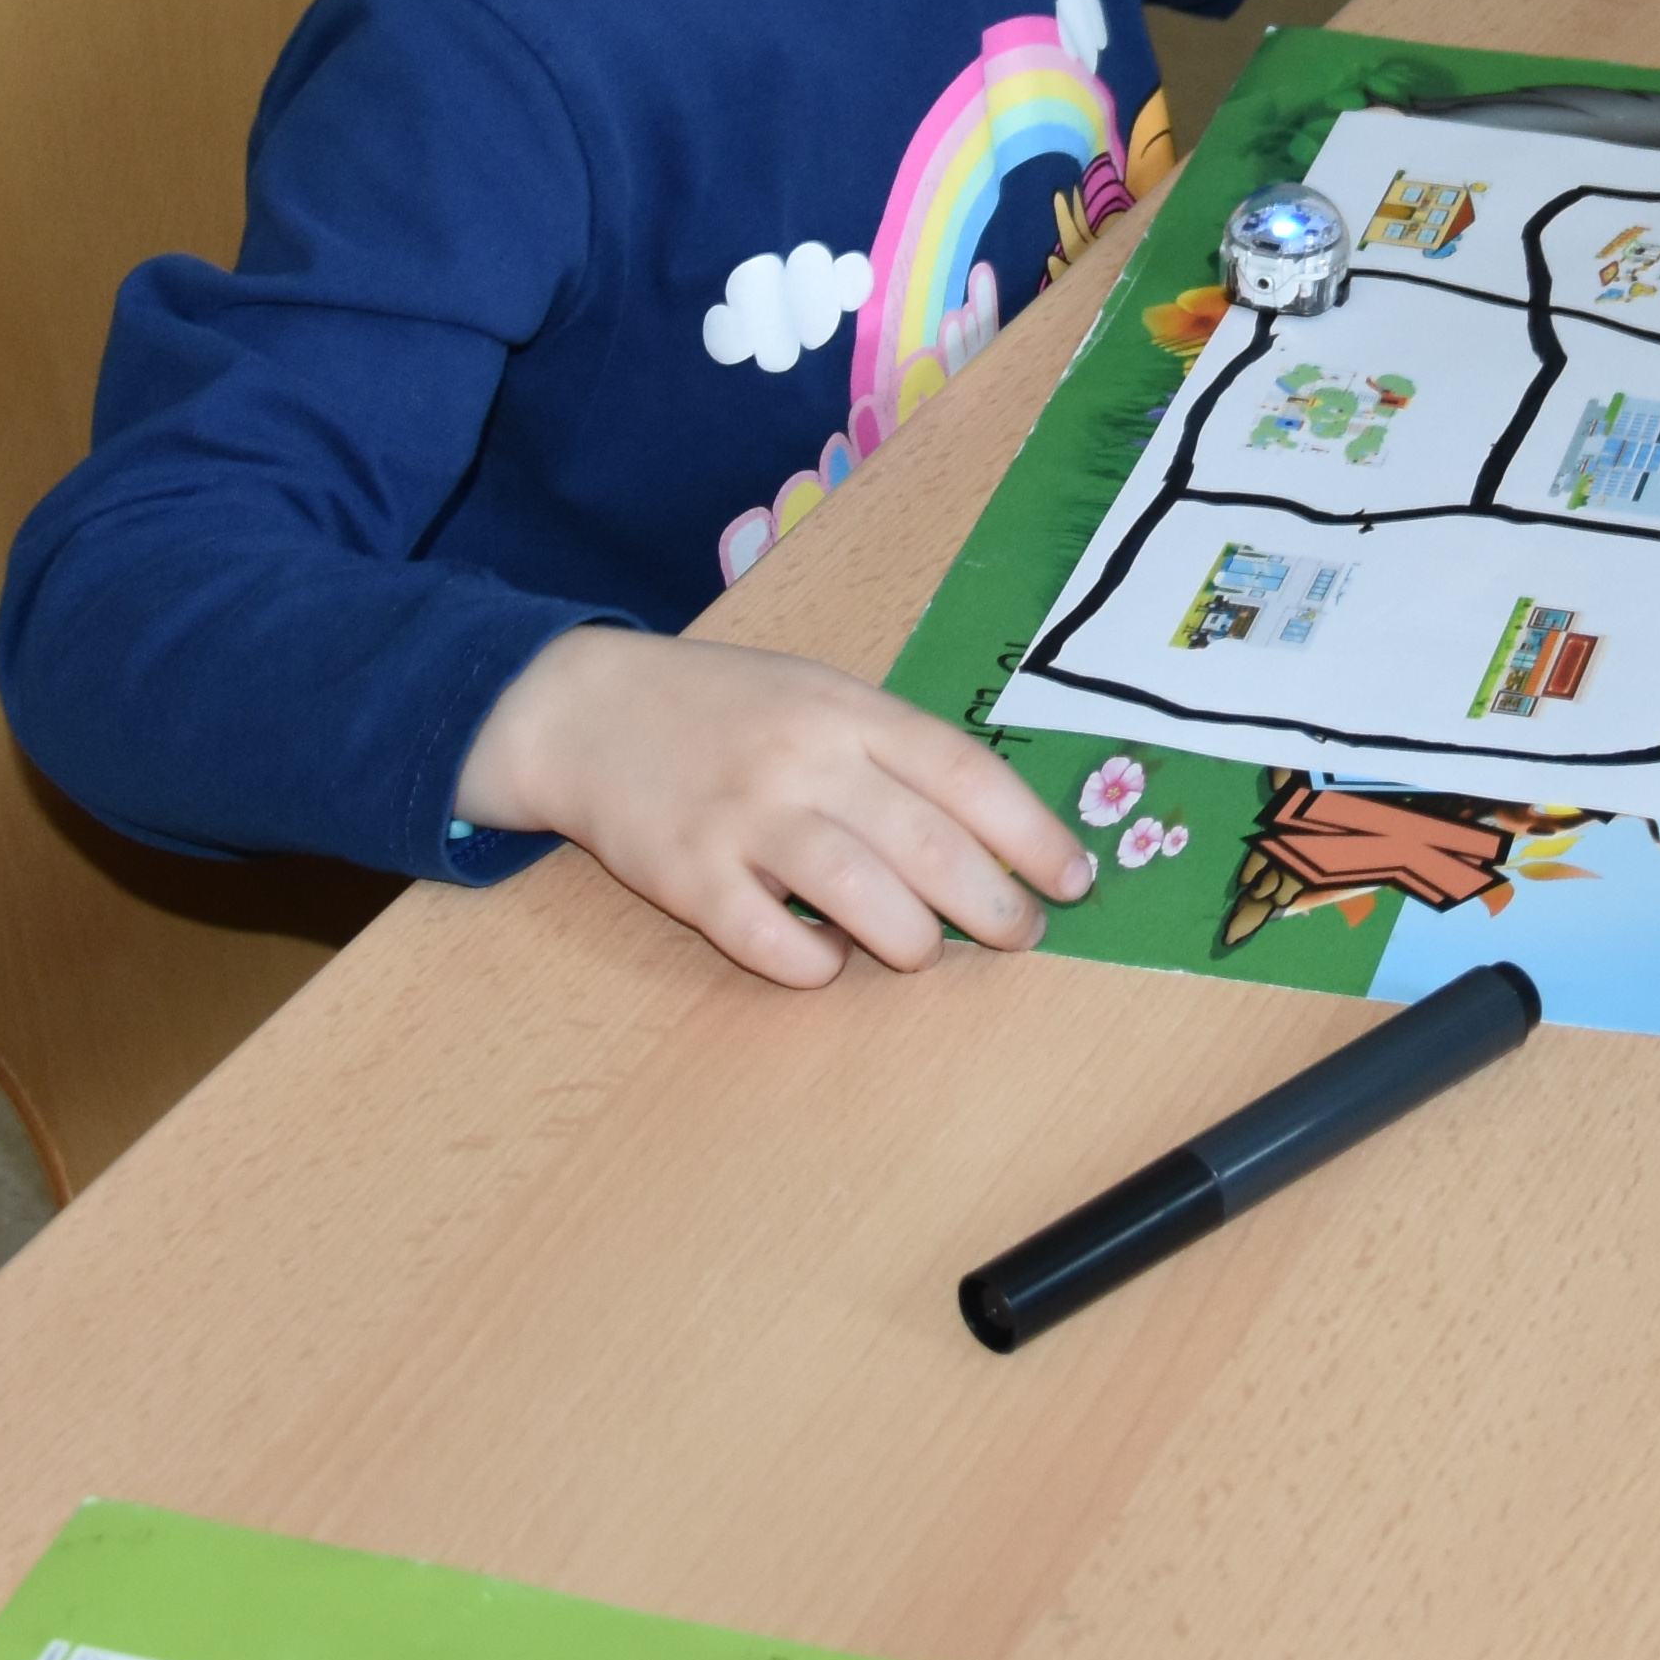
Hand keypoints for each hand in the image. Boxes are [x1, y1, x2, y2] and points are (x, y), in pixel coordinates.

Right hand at [460, 624, 1095, 985]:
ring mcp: (743, 819)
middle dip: (993, 906)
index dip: (1032, 834)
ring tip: (923, 950)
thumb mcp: (817, 694)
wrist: (584, 710)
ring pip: (860, 898)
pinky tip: (824, 959)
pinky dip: (811, 964)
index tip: (1075, 879)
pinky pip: (770, 942)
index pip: (966, 774)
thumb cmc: (725, 709)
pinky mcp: (686, 876)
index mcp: (848, 710)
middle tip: (1020, 935)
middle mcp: (803, 760)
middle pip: (927, 846)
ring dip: (911, 941)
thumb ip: (894, 750)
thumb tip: (999, 830)